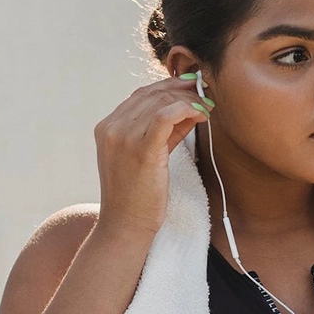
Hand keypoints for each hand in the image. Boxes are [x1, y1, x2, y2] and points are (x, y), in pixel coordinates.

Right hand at [94, 74, 212, 236]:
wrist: (125, 225)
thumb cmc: (137, 196)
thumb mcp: (146, 156)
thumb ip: (165, 132)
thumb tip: (190, 110)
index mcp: (107, 127)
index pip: (140, 95)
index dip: (169, 88)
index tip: (191, 90)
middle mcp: (112, 128)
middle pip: (152, 94)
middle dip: (182, 91)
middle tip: (205, 95)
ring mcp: (123, 137)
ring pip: (161, 102)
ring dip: (189, 101)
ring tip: (207, 108)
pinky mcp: (141, 150)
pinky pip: (165, 115)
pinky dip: (186, 109)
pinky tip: (201, 115)